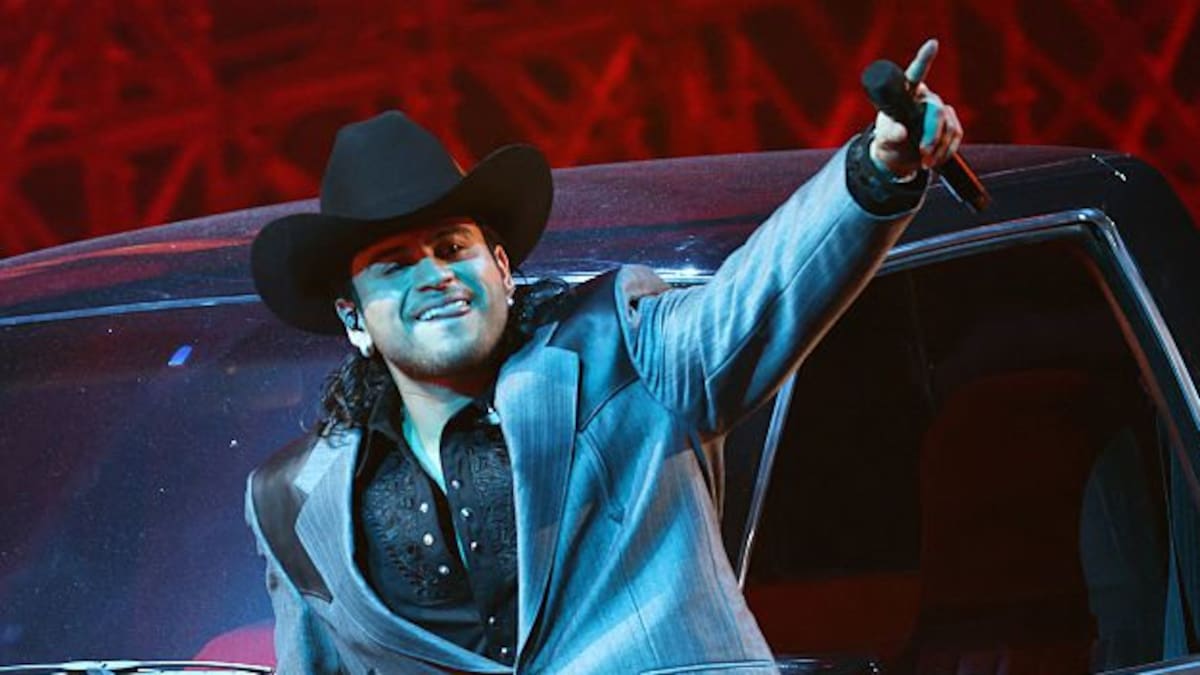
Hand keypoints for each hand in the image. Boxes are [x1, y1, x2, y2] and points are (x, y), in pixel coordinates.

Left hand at [869, 39, 962, 177]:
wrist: (899, 158)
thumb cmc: (888, 144)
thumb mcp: (883, 142)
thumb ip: (889, 136)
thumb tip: (901, 133)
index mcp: (905, 94)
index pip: (915, 75)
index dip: (924, 59)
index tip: (932, 44)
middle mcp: (925, 97)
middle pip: (936, 111)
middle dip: (931, 136)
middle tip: (923, 154)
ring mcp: (939, 109)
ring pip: (949, 126)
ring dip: (938, 148)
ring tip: (924, 161)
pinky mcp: (950, 123)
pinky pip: (956, 134)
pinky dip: (947, 150)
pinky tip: (935, 158)